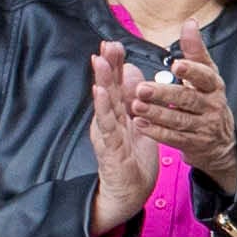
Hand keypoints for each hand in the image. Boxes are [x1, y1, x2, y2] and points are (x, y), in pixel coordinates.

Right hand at [85, 42, 161, 236]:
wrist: (128, 193)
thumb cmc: (132, 160)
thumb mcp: (136, 123)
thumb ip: (131, 99)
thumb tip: (130, 71)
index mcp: (118, 115)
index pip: (116, 85)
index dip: (115, 64)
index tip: (114, 43)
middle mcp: (108, 121)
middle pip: (107, 89)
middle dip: (107, 66)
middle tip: (107, 44)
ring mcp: (106, 133)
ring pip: (104, 104)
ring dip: (101, 81)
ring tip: (100, 60)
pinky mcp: (109, 147)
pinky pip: (106, 125)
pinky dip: (102, 108)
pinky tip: (100, 92)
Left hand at [126, 18, 236, 193]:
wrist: (221, 140)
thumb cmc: (206, 99)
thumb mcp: (205, 75)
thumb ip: (195, 51)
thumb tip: (190, 22)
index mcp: (213, 86)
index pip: (205, 76)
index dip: (192, 71)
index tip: (176, 65)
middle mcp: (212, 105)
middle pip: (187, 99)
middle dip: (164, 94)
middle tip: (141, 88)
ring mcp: (204, 126)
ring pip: (179, 120)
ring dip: (156, 113)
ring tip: (134, 105)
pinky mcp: (194, 143)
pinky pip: (174, 138)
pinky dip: (156, 132)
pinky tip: (139, 124)